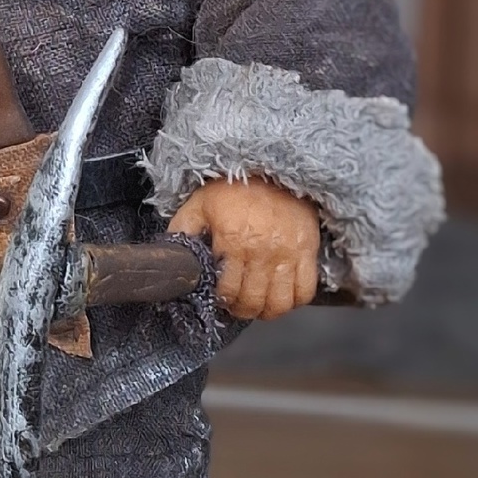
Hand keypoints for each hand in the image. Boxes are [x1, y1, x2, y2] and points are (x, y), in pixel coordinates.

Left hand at [167, 176, 320, 321]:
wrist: (272, 166)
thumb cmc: (234, 186)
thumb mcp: (199, 204)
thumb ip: (183, 230)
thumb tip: (170, 254)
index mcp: (234, 241)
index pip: (228, 291)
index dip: (223, 301)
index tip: (221, 299)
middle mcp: (262, 251)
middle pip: (254, 301)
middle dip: (243, 310)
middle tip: (238, 305)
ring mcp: (288, 253)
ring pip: (281, 303)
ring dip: (268, 310)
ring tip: (260, 305)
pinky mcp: (307, 251)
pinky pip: (305, 290)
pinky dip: (295, 300)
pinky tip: (282, 295)